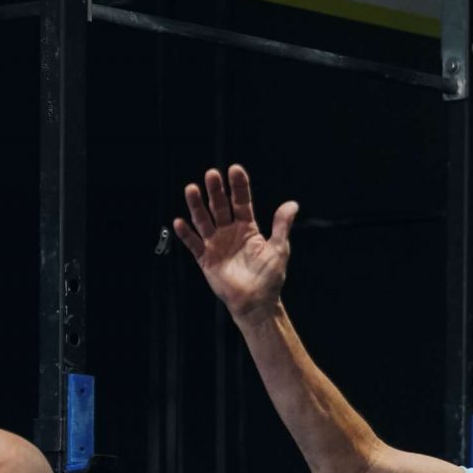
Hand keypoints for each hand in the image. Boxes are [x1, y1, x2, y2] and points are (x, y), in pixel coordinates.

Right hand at [175, 164, 295, 322]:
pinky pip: (193, 244)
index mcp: (247, 228)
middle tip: (211, 174)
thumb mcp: (279, 249)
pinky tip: (181, 221)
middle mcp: (229, 232)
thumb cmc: (269, 278)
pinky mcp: (205, 259)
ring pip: (204, 220)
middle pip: (220, 206)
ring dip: (197, 205)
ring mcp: (216, 244)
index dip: (238, 186)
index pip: (241, 202)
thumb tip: (292, 204)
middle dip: (215, 191)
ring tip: (191, 189)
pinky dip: (186, 234)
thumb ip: (281, 226)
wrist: (257, 303)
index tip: (235, 169)